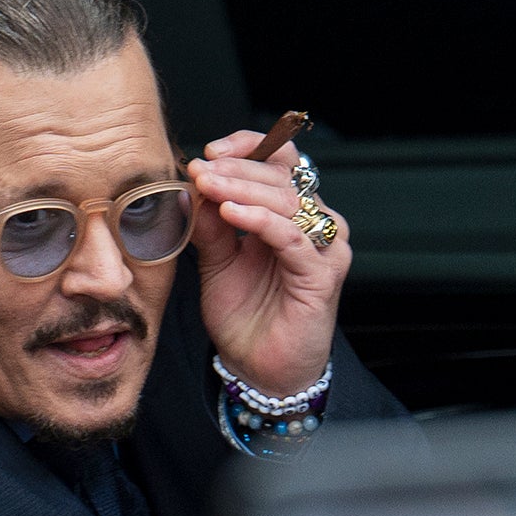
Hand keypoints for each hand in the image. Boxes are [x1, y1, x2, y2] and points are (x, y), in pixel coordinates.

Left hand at [187, 128, 350, 398]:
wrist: (260, 369)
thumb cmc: (245, 316)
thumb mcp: (216, 261)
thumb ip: (209, 223)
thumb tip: (193, 181)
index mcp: (289, 214)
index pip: (280, 160)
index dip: (248, 146)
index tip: (209, 151)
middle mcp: (313, 224)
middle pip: (282, 175)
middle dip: (236, 168)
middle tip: (200, 168)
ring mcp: (322, 248)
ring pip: (288, 200)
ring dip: (243, 188)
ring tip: (208, 185)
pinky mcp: (322, 275)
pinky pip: (292, 237)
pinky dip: (261, 220)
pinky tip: (231, 213)